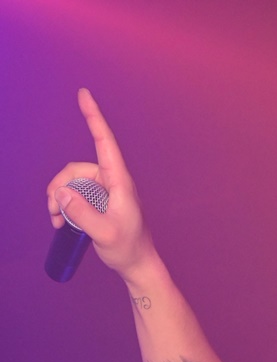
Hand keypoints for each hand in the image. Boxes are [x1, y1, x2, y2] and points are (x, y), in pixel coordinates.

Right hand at [46, 89, 155, 280]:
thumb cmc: (128, 250)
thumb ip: (81, 213)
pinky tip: (60, 222)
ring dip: (59, 199)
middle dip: (59, 186)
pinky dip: (65, 206)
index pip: (105, 143)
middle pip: (77, 169)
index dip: (94, 118)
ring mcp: (106, 192)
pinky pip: (76, 195)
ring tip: (55, 220)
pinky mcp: (100, 202)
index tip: (84, 95)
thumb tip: (60, 194)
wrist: (138, 265)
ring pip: (73, 183)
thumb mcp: (103, 234)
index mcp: (119, 183)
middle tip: (52, 212)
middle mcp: (113, 182)